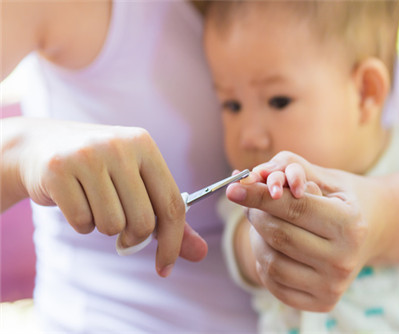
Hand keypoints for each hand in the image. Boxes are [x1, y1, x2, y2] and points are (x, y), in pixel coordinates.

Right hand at [4, 117, 206, 276]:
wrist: (39, 146)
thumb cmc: (99, 170)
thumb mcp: (137, 184)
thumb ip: (170, 220)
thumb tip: (200, 254)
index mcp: (144, 145)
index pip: (173, 204)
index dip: (173, 242)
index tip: (165, 267)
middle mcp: (119, 146)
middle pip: (143, 221)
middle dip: (133, 238)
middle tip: (121, 229)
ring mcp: (87, 155)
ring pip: (112, 225)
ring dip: (104, 227)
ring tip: (95, 204)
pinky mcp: (58, 170)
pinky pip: (82, 222)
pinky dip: (81, 223)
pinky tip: (75, 201)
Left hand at [227, 151, 392, 310]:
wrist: (376, 230)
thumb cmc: (345, 199)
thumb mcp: (327, 177)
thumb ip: (290, 170)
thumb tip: (248, 177)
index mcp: (350, 224)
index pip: (294, 208)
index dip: (259, 196)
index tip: (233, 188)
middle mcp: (344, 260)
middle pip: (279, 235)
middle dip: (255, 214)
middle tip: (249, 201)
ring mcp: (333, 285)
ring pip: (271, 262)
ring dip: (257, 238)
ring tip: (265, 222)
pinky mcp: (322, 302)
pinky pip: (274, 283)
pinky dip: (263, 261)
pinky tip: (272, 245)